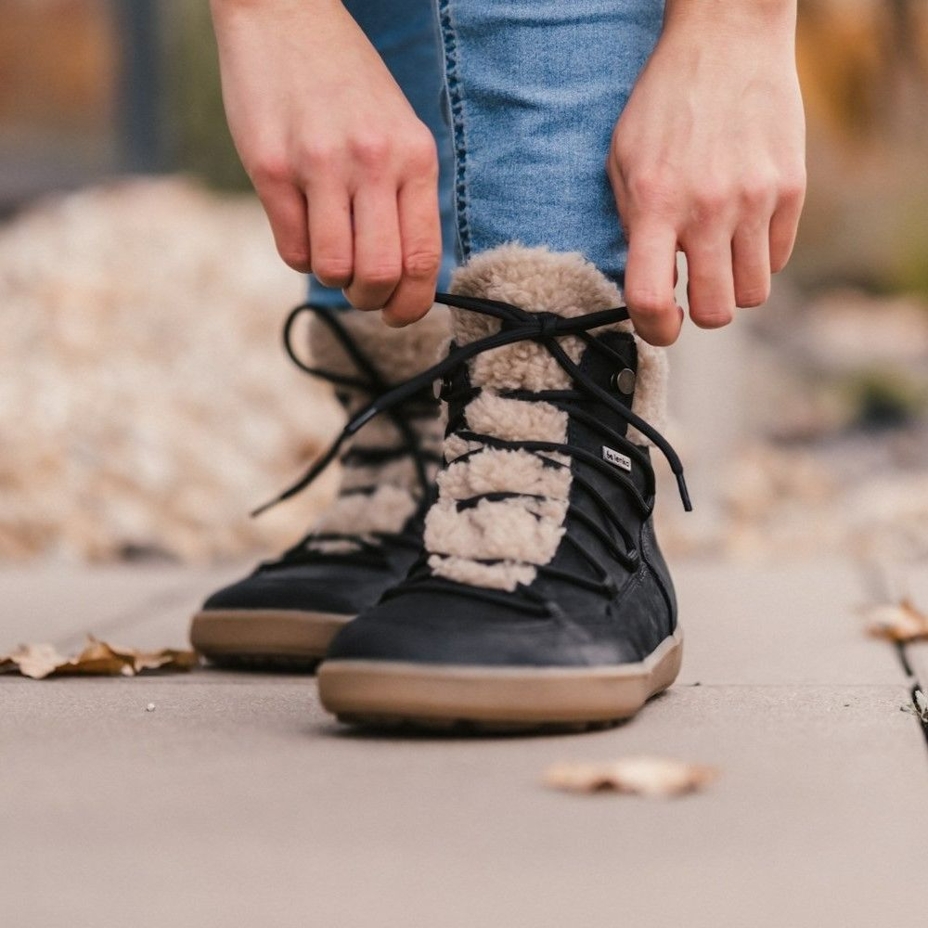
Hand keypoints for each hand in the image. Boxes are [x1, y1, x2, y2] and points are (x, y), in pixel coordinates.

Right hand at [210, 0, 440, 324]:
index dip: (412, 304)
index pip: (423, 258)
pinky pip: (292, 248)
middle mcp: (371, 161)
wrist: (286, 15)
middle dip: (371, 299)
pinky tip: (304, 229)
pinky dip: (301, 255)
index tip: (399, 313)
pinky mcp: (271, 167)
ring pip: (334, 268)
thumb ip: (406, 195)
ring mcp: (319, 164)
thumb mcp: (397, 131)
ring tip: (331, 252)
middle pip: (380, 274)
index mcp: (414, 156)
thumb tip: (408, 274)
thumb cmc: (347, 84)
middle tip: (361, 290)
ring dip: (333, 278)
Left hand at [607, 0, 805, 345]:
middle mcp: (708, 209)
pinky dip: (760, 256)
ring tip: (719, 257)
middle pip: (717, 310)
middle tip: (694, 290)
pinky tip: (743, 228)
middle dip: (702, 312)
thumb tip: (650, 281)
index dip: (654, 330)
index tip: (661, 326)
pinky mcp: (792, 189)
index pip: (650, 300)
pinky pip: (778, 258)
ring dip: (733, 287)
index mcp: (654, 205)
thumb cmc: (665, 105)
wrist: (727, 40)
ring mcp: (755, 200)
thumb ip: (632, 226)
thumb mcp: (624, 163)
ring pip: (753, 294)